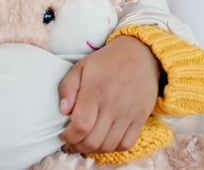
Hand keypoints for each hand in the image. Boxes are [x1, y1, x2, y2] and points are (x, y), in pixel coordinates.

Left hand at [58, 35, 159, 153]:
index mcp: (95, 91)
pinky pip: (127, 143)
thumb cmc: (106, 61)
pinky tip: (104, 142)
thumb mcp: (81, 67)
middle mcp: (112, 105)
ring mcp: (128, 113)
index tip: (63, 136)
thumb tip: (63, 111)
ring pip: (109, 145)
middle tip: (71, 144)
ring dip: (93, 150)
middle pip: (93, 141)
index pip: (81, 126)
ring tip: (85, 144)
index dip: (69, 137)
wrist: (140, 54)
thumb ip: (67, 88)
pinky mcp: (140, 118)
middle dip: (77, 147)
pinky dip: (114, 148)